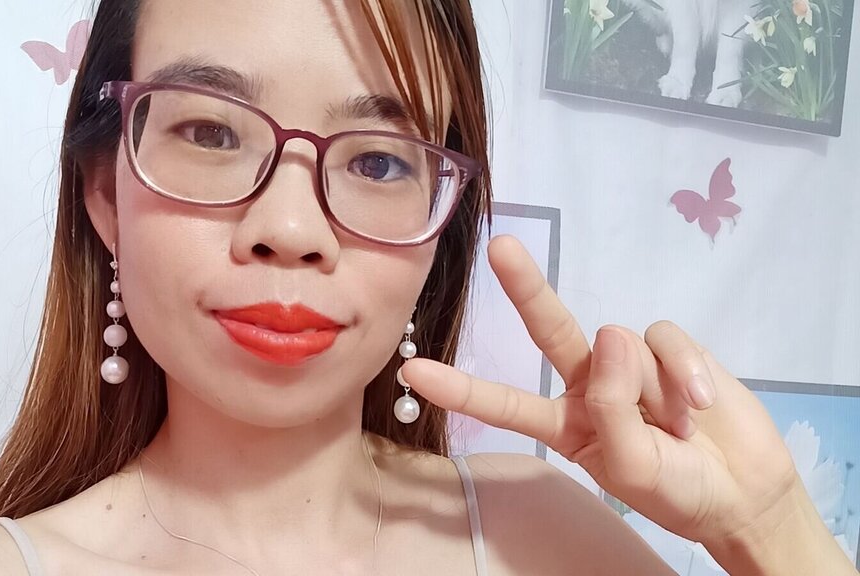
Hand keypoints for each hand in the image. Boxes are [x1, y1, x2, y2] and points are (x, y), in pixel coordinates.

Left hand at [403, 235, 800, 546]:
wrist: (744, 491)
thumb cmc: (678, 490)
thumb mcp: (631, 467)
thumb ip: (611, 408)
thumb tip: (611, 334)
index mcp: (565, 423)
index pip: (505, 403)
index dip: (462, 389)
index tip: (414, 371)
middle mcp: (589, 384)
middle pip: (550, 328)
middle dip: (525, 288)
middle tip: (499, 248)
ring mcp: (629, 361)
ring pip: (623, 345)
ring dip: (654, 390)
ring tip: (679, 428)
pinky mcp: (670, 346)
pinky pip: (665, 338)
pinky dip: (684, 372)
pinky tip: (700, 405)